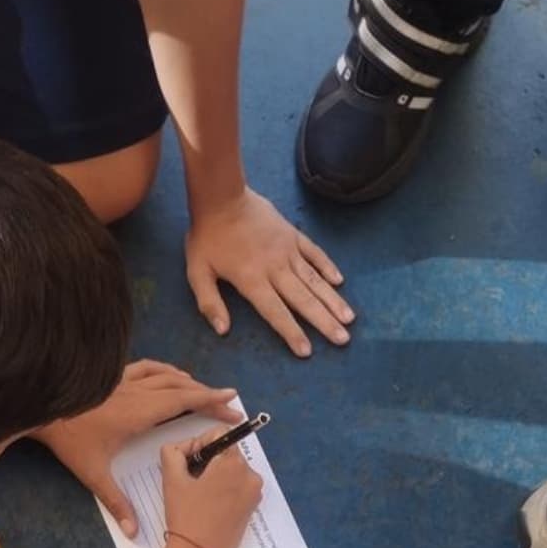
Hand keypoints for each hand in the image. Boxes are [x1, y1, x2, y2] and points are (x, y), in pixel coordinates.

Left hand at [39, 360, 240, 535]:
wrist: (40, 408)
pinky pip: (147, 367)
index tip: (232, 400)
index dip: (210, 400)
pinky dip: (165, 370)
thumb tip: (132, 533)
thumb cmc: (68, 440)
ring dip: (189, 381)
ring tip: (204, 392)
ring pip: (166, 374)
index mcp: (139, 413)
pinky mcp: (113, 376)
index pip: (183, 402)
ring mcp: (125, 379)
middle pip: (181, 387)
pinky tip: (170, 376)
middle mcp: (137, 391)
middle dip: (208, 394)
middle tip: (229, 402)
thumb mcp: (93, 474)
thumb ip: (116, 502)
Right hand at [159, 437, 262, 547]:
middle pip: (226, 453)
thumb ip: (172, 453)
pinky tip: (208, 506)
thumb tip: (179, 449)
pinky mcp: (252, 508)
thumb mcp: (172, 479)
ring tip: (197, 496)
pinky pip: (238, 488)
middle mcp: (250, 475)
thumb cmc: (185, 517)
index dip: (198, 444)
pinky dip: (223, 490)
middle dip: (207, 462)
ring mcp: (254, 493)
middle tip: (189, 482)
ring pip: (232, 471)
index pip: (218, 435)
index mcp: (234, 463)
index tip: (188, 464)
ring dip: (214, 476)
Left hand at [185, 188, 352, 357]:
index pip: (275, 312)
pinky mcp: (293, 235)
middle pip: (303, 300)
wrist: (222, 196)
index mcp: (252, 280)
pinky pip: (314, 253)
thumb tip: (223, 331)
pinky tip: (339, 281)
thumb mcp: (197, 272)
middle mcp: (275, 268)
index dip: (291, 332)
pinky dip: (327, 267)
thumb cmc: (207, 236)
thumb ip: (209, 303)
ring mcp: (287, 250)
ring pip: (314, 280)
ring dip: (332, 300)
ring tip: (349, 318)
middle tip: (343, 340)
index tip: (307, 351)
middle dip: (324, 322)